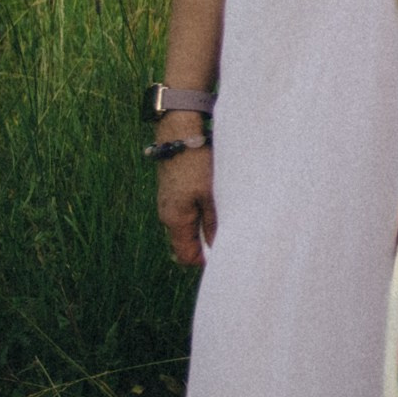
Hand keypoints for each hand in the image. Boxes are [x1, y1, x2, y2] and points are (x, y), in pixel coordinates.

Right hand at [154, 115, 215, 265]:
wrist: (179, 135)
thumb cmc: (197, 165)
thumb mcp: (211, 195)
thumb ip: (214, 223)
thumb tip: (218, 247)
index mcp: (175, 220)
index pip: (186, 256)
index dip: (205, 260)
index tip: (225, 253)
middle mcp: (167, 216)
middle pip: (186, 243)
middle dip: (206, 245)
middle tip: (230, 234)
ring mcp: (168, 203)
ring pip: (188, 227)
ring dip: (204, 227)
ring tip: (226, 216)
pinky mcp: (173, 192)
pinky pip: (187, 212)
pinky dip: (200, 213)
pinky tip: (216, 203)